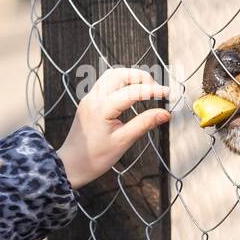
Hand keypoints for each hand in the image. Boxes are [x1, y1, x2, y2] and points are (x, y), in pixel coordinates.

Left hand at [56, 67, 171, 189]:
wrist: (72, 165)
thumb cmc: (95, 157)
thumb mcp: (123, 141)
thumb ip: (144, 124)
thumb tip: (164, 113)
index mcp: (102, 108)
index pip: (132, 91)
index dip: (152, 90)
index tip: (168, 93)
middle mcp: (94, 98)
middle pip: (120, 74)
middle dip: (140, 77)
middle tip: (155, 90)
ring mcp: (89, 98)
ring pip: (111, 75)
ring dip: (130, 77)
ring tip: (145, 89)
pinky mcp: (88, 101)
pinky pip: (105, 83)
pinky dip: (120, 82)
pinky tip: (130, 93)